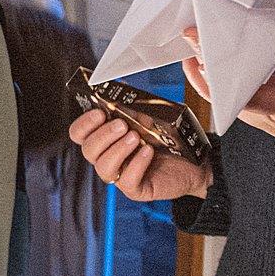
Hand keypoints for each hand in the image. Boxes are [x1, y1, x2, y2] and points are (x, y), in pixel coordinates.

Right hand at [70, 108, 211, 200]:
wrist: (195, 162)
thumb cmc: (169, 139)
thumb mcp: (150, 117)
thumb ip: (134, 105)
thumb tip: (122, 86)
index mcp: (106, 138)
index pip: (79, 134)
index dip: (84, 124)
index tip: (100, 112)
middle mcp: (108, 157)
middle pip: (88, 150)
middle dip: (103, 135)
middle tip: (122, 125)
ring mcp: (120, 175)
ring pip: (103, 167)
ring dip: (118, 150)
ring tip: (136, 138)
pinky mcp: (135, 189)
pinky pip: (127, 180)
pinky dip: (137, 164)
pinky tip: (148, 152)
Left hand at [182, 19, 274, 167]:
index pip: (250, 95)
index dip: (227, 77)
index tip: (209, 57)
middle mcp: (261, 110)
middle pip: (225, 86)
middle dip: (209, 58)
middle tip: (193, 30)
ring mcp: (251, 110)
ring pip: (217, 89)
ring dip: (203, 62)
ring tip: (190, 33)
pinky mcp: (247, 106)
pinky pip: (218, 91)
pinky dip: (205, 73)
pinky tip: (195, 52)